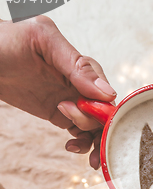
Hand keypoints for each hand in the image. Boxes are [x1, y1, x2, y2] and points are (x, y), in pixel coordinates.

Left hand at [0, 16, 115, 168]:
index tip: (98, 119)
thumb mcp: (44, 41)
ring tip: (78, 149)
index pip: (104, 91)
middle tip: (90, 142)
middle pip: (102, 112)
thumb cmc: (6, 39)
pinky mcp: (58, 113)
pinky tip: (70, 146)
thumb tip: (107, 93)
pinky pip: (78, 131)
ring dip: (94, 141)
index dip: (105, 109)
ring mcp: (69, 99)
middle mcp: (78, 83)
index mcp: (79, 65)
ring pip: (94, 124)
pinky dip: (80, 142)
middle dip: (101, 130)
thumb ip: (76, 65)